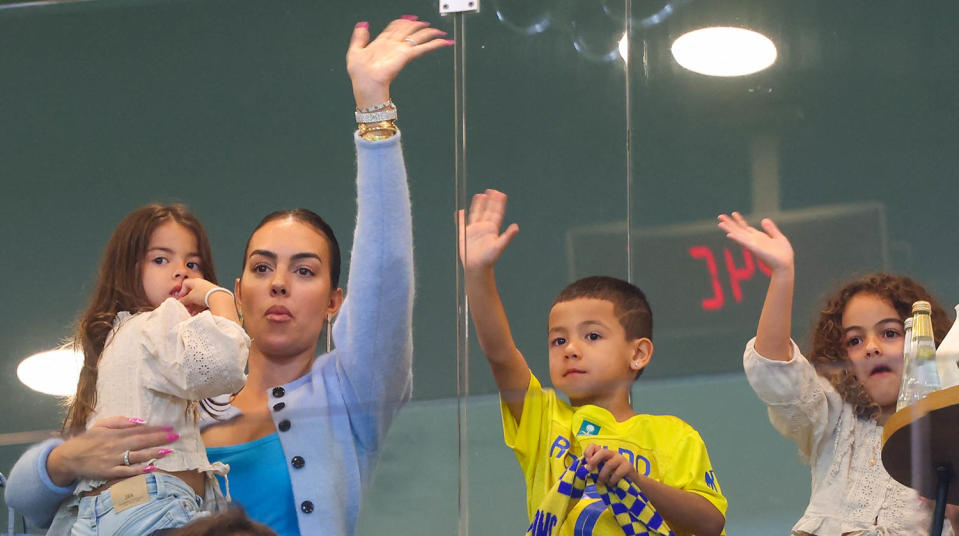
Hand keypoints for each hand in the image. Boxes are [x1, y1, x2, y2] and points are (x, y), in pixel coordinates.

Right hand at [47, 417, 177, 485]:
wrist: (69, 457)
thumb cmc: (88, 440)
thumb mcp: (101, 425)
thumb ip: (120, 421)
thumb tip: (140, 420)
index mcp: (115, 433)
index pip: (140, 430)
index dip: (156, 429)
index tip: (170, 427)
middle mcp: (116, 445)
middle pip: (142, 441)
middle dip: (160, 438)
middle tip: (175, 436)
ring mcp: (113, 459)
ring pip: (137, 456)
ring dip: (154, 453)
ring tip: (169, 451)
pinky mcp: (109, 472)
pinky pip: (126, 471)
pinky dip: (139, 470)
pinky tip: (151, 468)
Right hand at [175, 277, 217, 314]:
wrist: (219, 298)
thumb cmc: (203, 294)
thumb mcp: (190, 297)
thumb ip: (183, 300)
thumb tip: (180, 302)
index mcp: (196, 281)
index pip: (185, 284)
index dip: (181, 291)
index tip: (180, 299)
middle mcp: (202, 285)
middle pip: (191, 293)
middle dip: (187, 302)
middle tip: (185, 308)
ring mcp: (208, 291)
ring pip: (197, 299)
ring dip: (193, 306)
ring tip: (190, 313)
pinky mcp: (213, 297)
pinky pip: (204, 302)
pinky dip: (199, 308)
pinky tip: (197, 314)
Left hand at [347, 16, 452, 108]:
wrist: (366, 84)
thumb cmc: (360, 74)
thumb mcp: (354, 51)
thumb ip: (359, 37)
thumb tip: (363, 25)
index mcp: (382, 43)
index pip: (395, 28)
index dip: (403, 22)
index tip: (411, 19)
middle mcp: (393, 45)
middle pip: (409, 30)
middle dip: (419, 26)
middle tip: (427, 24)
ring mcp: (401, 50)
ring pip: (418, 37)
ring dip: (429, 33)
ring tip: (439, 32)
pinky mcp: (406, 56)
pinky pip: (423, 48)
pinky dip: (434, 45)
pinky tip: (443, 42)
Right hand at [457, 189, 519, 271]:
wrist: (477, 266)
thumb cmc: (489, 258)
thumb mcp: (499, 246)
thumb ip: (507, 236)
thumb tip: (516, 227)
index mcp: (492, 229)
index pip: (496, 213)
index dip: (498, 203)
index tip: (500, 194)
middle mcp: (484, 228)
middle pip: (487, 211)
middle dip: (490, 201)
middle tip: (492, 190)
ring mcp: (475, 230)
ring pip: (476, 214)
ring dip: (478, 205)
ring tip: (479, 195)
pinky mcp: (466, 234)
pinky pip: (462, 223)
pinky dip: (460, 218)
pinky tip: (460, 212)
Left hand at [583, 444, 638, 486]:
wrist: (633, 482)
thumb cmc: (614, 477)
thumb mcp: (603, 472)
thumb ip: (595, 469)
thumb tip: (585, 470)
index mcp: (605, 454)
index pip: (594, 446)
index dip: (588, 452)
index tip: (586, 463)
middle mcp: (613, 454)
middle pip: (602, 452)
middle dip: (594, 461)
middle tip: (590, 470)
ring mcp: (621, 459)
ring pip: (609, 464)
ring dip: (602, 475)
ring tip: (600, 483)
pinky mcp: (628, 467)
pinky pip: (618, 473)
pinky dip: (612, 480)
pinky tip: (610, 484)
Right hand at [717, 212, 793, 274]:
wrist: (785, 265)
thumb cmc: (783, 254)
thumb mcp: (779, 237)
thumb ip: (771, 229)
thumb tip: (763, 219)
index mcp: (758, 237)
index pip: (745, 227)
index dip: (739, 220)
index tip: (733, 213)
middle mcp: (753, 240)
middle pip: (738, 230)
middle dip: (729, 223)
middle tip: (720, 216)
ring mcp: (753, 245)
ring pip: (738, 235)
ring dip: (729, 229)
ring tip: (720, 223)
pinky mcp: (755, 249)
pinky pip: (744, 243)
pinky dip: (737, 239)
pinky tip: (729, 235)